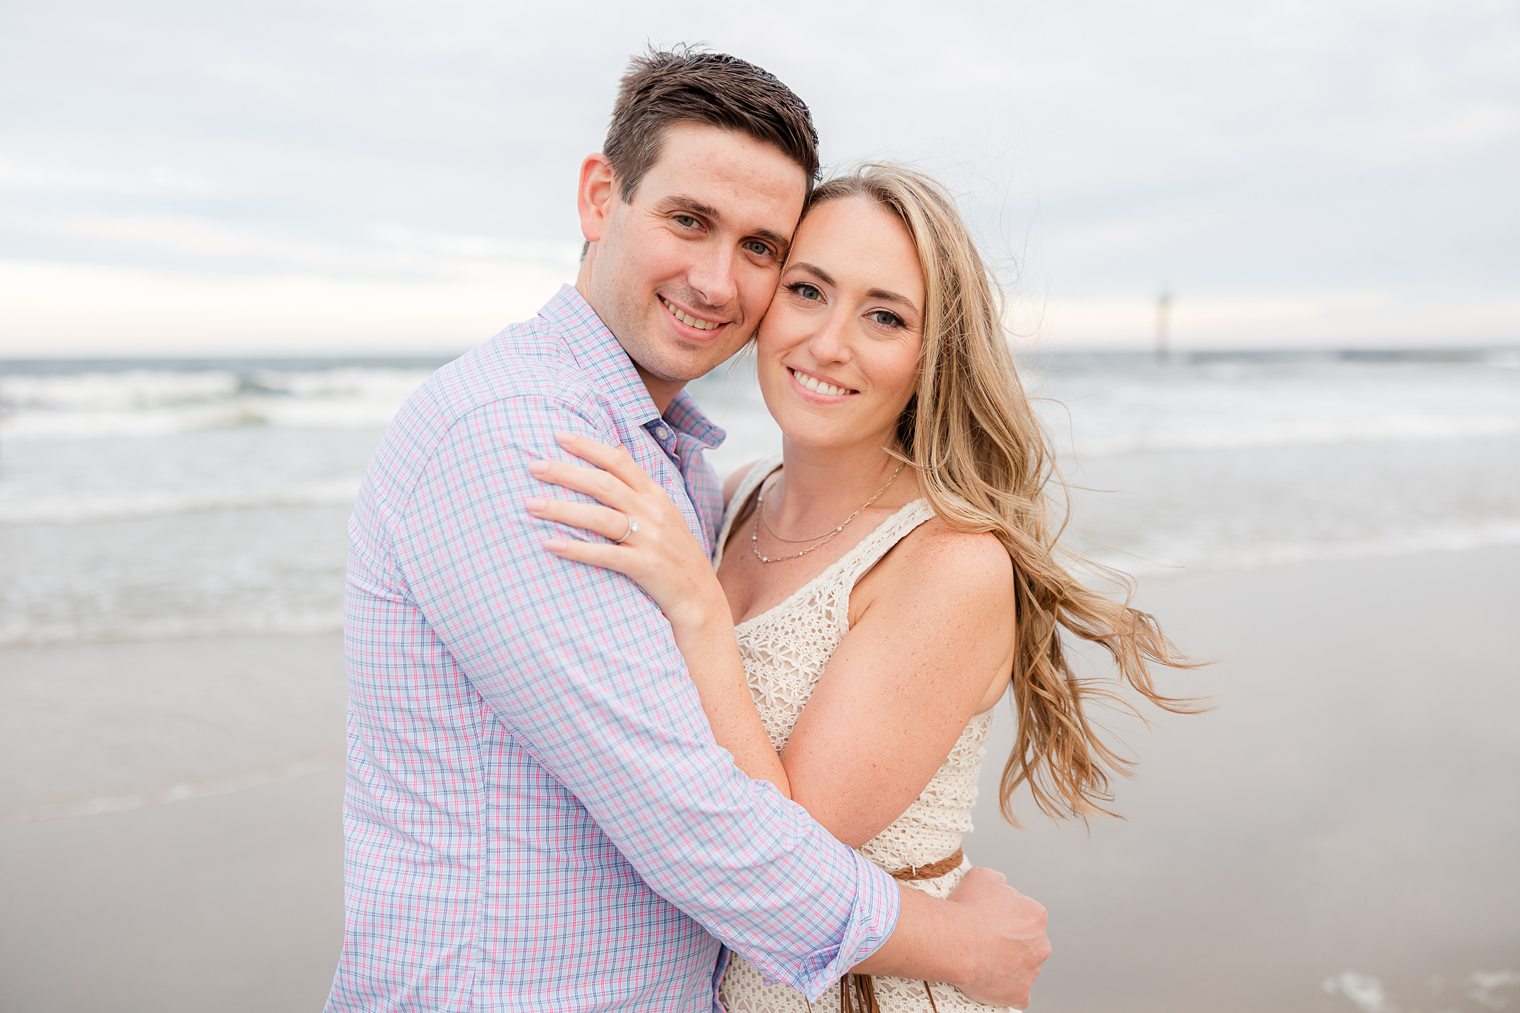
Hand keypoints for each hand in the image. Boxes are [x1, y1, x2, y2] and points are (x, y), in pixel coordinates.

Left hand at [527, 432, 727, 632]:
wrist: (699, 595)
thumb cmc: (674, 552)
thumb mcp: (664, 511)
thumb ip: (639, 484)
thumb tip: (616, 448)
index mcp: (655, 494)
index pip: (619, 461)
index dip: (589, 446)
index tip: (558, 436)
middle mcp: (653, 512)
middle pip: (604, 484)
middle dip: (566, 473)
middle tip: (533, 466)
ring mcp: (649, 539)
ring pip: (601, 517)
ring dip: (563, 509)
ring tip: (531, 505)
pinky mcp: (645, 566)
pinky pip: (605, 555)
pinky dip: (576, 549)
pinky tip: (550, 544)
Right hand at [947, 867, 1050, 1007]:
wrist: (955, 941)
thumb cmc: (967, 909)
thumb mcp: (981, 877)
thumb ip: (998, 880)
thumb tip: (1002, 884)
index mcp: (1036, 916)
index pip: (1027, 917)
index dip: (1006, 918)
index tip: (990, 921)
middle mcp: (1041, 944)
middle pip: (1028, 944)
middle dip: (1011, 944)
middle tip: (986, 942)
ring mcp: (1031, 972)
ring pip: (1023, 968)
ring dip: (1008, 965)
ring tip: (982, 960)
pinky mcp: (1020, 994)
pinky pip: (1015, 993)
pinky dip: (1004, 989)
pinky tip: (988, 981)